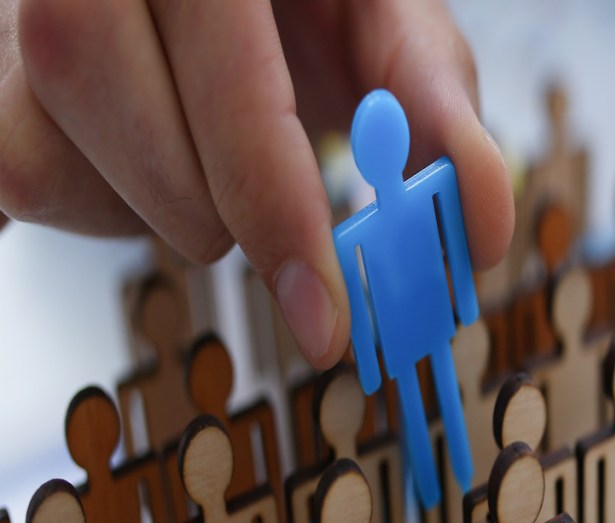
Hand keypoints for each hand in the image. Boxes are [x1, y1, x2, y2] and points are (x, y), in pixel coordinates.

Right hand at [0, 0, 513, 367]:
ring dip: (145, 207)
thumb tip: (481, 225)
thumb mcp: (391, 28)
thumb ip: (438, 107)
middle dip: (199, 200)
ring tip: (209, 171)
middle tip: (272, 232)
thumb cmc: (313, 2)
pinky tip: (146, 170)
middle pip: (88, 75)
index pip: (217, 58)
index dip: (269, 193)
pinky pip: (9, 174)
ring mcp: (12, 10)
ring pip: (36, 144)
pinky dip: (93, 206)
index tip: (321, 313)